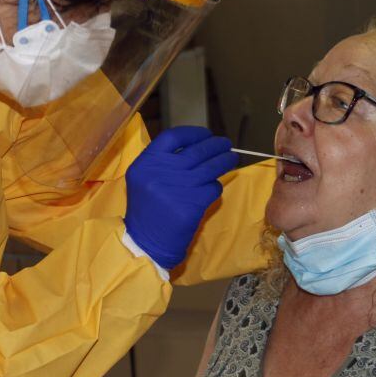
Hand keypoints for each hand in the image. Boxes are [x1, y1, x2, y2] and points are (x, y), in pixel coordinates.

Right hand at [124, 126, 237, 269]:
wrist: (146, 243)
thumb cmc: (147, 210)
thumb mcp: (144, 180)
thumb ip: (164, 161)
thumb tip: (198, 145)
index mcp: (145, 164)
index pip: (173, 137)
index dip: (193, 133)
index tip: (206, 134)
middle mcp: (160, 173)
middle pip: (196, 151)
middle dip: (216, 146)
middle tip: (226, 145)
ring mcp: (177, 188)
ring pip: (210, 168)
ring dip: (224, 161)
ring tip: (231, 160)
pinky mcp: (192, 205)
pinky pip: (213, 188)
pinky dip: (215, 187)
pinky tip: (211, 189)